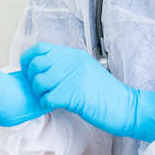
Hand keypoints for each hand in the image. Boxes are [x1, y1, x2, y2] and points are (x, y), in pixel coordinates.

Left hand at [21, 43, 154, 141]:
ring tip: (48, 99)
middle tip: (40, 90)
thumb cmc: (105, 93)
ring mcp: (73, 76)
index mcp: (74, 54)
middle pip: (36, 64)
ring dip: (39, 93)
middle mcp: (72, 61)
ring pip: (39, 82)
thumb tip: (40, 71)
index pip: (40, 48)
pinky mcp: (74, 94)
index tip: (28, 72)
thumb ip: (65, 66)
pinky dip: (46, 104)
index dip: (28, 60)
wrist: (125, 106)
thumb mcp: (85, 70)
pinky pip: (47, 98)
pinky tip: (54, 106)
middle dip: (32, 79)